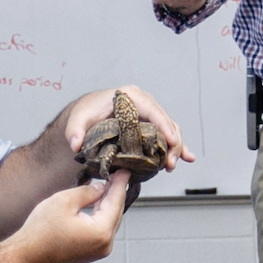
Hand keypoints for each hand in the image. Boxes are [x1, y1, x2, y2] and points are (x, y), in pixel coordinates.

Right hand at [9, 172, 128, 262]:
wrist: (26, 256)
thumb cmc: (41, 231)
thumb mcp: (65, 201)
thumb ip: (87, 191)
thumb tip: (100, 188)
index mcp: (101, 231)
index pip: (117, 201)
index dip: (120, 183)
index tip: (126, 170)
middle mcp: (104, 244)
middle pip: (116, 212)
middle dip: (116, 192)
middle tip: (118, 174)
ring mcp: (97, 251)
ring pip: (109, 221)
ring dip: (108, 203)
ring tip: (109, 184)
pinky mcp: (89, 252)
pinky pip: (101, 229)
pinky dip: (101, 214)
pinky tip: (98, 201)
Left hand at [65, 85, 195, 171]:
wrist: (87, 113)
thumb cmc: (85, 113)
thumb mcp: (77, 120)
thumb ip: (75, 130)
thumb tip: (76, 143)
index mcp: (130, 97)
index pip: (152, 110)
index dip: (164, 126)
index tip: (171, 143)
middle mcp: (143, 103)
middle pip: (165, 121)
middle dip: (172, 142)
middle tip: (170, 164)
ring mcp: (148, 114)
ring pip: (169, 128)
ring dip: (175, 147)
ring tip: (172, 166)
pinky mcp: (149, 125)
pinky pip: (167, 134)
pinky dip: (176, 146)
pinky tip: (187, 157)